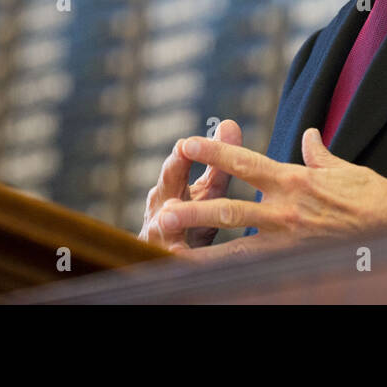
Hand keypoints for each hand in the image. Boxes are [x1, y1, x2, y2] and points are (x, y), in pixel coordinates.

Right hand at [138, 119, 242, 249]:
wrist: (171, 260)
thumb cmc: (193, 220)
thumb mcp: (207, 192)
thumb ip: (219, 162)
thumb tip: (229, 123)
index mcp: (169, 188)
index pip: (176, 167)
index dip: (181, 157)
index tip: (185, 143)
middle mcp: (159, 210)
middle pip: (164, 191)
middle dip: (169, 180)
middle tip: (175, 165)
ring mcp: (158, 238)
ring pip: (160, 227)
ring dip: (165, 221)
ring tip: (168, 216)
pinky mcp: (165, 263)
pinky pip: (171, 261)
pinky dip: (176, 259)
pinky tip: (180, 258)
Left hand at [158, 127, 386, 261]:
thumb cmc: (379, 197)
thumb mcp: (346, 168)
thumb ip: (319, 154)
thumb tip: (308, 136)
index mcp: (295, 179)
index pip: (245, 161)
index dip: (213, 150)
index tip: (186, 143)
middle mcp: (287, 211)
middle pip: (230, 208)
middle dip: (194, 210)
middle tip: (163, 213)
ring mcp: (292, 242)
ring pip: (238, 247)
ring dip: (203, 250)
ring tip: (173, 252)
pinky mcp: (300, 262)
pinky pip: (261, 269)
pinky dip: (237, 273)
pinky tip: (214, 279)